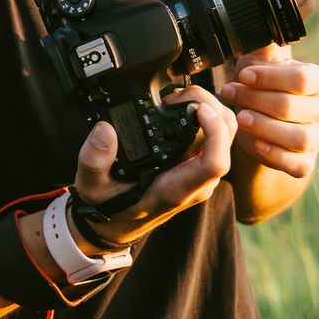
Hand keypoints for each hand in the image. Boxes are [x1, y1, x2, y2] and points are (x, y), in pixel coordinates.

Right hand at [73, 86, 237, 244]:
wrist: (116, 223)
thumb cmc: (109, 206)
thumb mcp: (91, 185)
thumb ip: (94, 160)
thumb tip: (105, 130)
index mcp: (176, 188)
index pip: (215, 162)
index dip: (215, 131)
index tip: (197, 108)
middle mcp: (196, 181)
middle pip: (227, 140)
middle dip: (212, 108)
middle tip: (179, 95)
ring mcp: (200, 172)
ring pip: (226, 134)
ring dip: (211, 108)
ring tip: (178, 98)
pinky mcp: (198, 163)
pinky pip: (217, 136)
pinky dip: (207, 114)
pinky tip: (183, 106)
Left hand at [220, 45, 318, 179]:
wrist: (261, 122)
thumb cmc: (261, 86)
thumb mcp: (259, 63)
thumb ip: (262, 45)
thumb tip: (260, 20)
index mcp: (318, 81)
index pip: (301, 79)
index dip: (269, 77)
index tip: (243, 75)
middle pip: (292, 107)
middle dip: (255, 100)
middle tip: (230, 94)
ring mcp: (317, 139)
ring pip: (298, 138)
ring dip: (264, 127)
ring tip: (240, 118)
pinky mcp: (306, 163)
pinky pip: (297, 165)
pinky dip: (274, 155)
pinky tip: (254, 143)